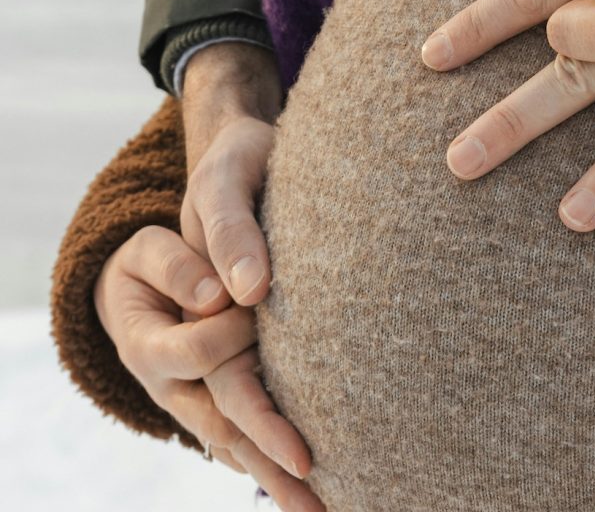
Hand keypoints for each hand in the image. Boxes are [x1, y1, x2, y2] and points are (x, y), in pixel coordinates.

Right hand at [94, 227, 322, 511]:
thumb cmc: (150, 261)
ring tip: (318, 505)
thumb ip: (178, 267)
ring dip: (274, 477)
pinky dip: (269, 467)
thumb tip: (220, 295)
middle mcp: (170, 388)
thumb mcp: (149, 251)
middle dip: (265, 447)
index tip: (261, 301)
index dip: (233, 327)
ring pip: (235, 446)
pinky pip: (240, 446)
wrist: (134, 290)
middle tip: (308, 466)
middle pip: (222, 423)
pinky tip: (306, 490)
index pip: (200, 348)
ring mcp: (191, 406)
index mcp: (148, 346)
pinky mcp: (211, 411)